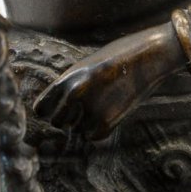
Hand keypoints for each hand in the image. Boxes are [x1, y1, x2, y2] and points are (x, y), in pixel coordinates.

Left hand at [33, 23, 182, 139]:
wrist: (149, 55)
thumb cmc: (119, 57)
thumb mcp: (89, 65)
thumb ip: (74, 84)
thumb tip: (62, 107)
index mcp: (69, 76)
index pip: (41, 107)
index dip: (46, 112)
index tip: (50, 113)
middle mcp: (76, 93)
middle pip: (57, 122)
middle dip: (66, 120)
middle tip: (79, 112)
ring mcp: (92, 107)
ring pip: (77, 130)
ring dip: (85, 124)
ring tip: (100, 106)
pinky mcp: (109, 121)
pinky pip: (93, 136)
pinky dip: (99, 130)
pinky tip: (108, 114)